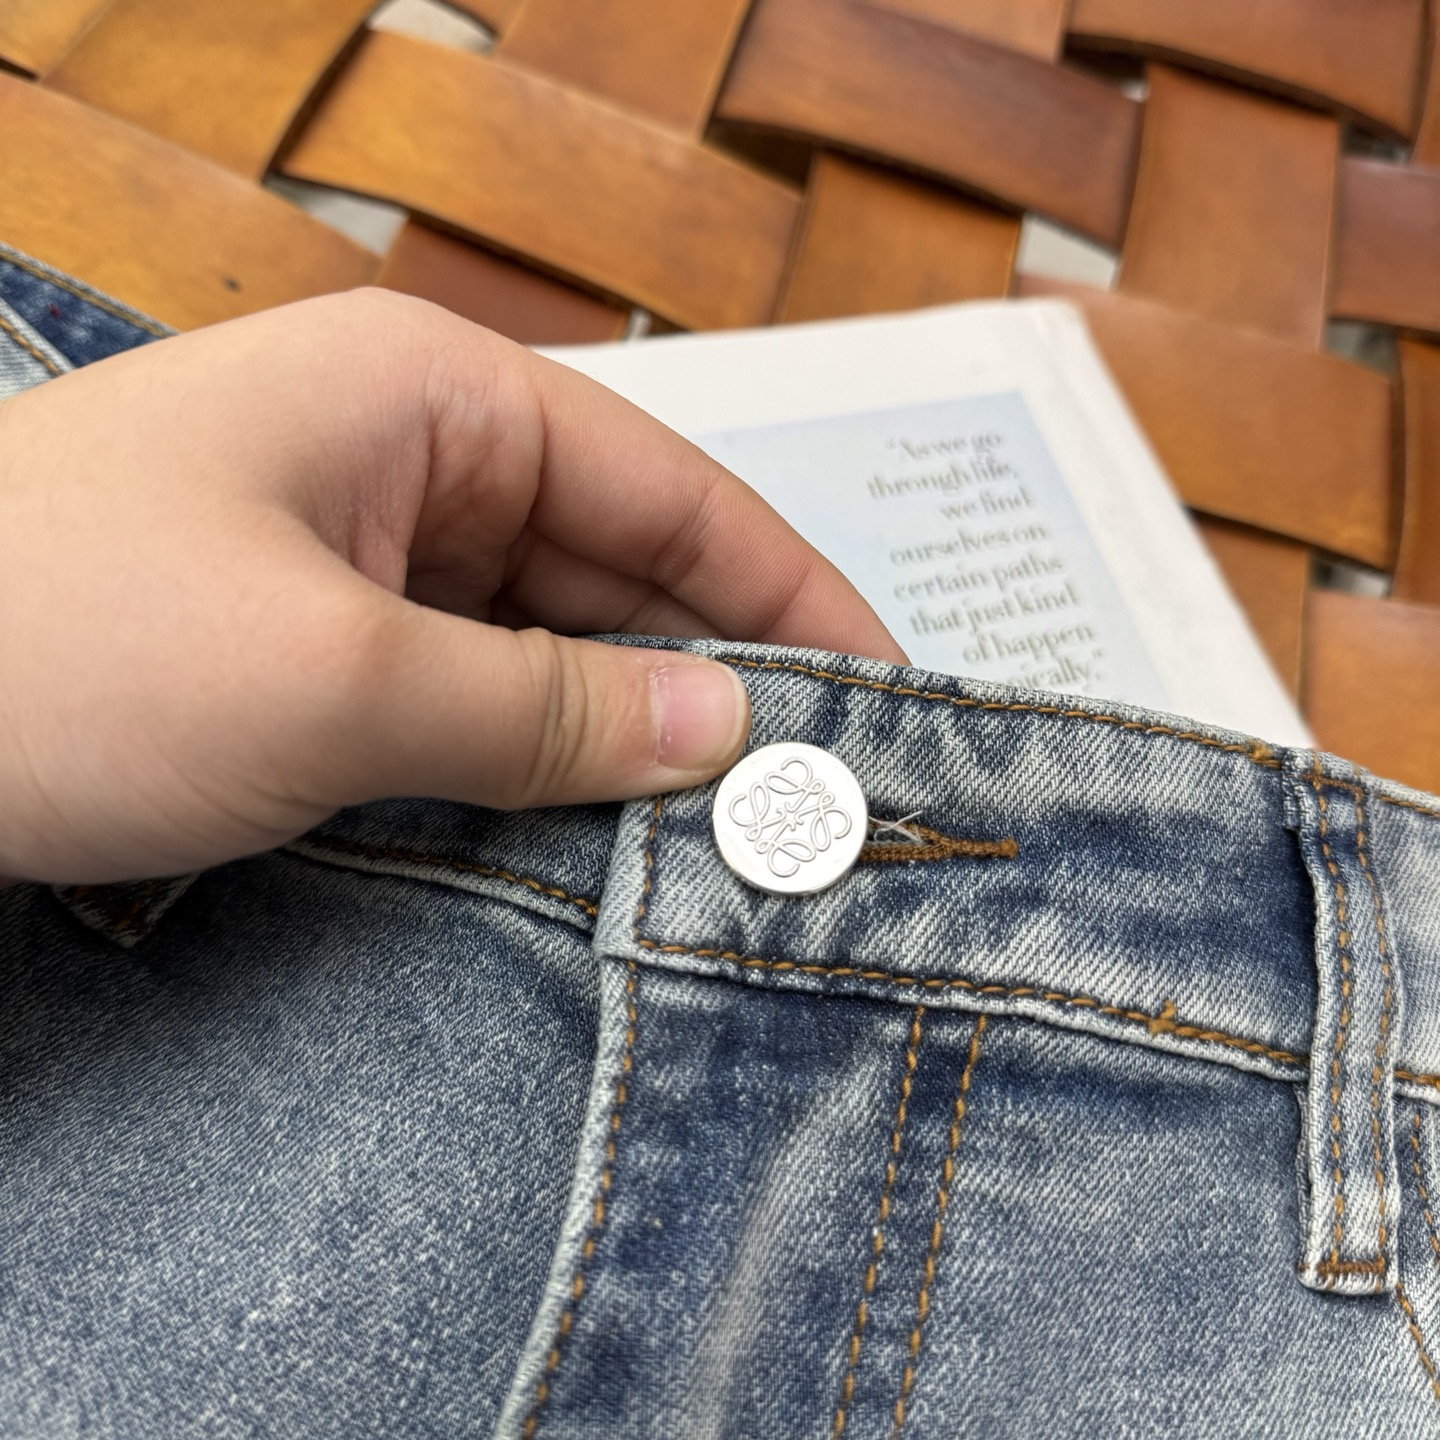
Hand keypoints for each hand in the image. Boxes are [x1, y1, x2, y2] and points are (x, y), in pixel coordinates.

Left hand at [0, 290, 903, 883]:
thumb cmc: (65, 652)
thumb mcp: (341, 684)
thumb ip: (552, 708)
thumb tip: (733, 733)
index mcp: (431, 398)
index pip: (670, 491)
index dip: (792, 595)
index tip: (886, 694)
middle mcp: (409, 456)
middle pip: (620, 564)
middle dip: (719, 675)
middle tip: (822, 797)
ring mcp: (359, 549)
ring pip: (550, 636)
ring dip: (632, 727)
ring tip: (736, 830)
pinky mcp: (314, 636)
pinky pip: (470, 687)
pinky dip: (538, 752)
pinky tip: (603, 824)